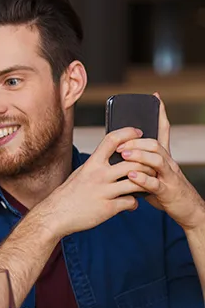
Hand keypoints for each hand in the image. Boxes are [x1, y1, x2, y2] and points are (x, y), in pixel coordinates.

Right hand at [37, 127, 154, 237]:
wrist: (55, 215)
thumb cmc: (68, 194)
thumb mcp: (81, 173)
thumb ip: (97, 165)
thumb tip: (113, 156)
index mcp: (92, 164)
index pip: (112, 140)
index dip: (128, 133)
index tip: (138, 132)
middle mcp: (98, 175)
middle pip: (132, 162)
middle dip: (147, 163)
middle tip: (152, 166)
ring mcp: (104, 192)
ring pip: (137, 182)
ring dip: (146, 183)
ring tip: (147, 185)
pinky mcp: (108, 208)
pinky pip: (131, 202)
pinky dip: (134, 203)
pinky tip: (131, 204)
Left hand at [116, 95, 204, 230]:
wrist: (188, 210)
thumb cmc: (166, 190)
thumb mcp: (154, 173)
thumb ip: (140, 163)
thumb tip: (120, 152)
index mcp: (164, 157)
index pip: (163, 131)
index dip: (160, 114)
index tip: (155, 98)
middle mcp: (169, 163)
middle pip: (155, 144)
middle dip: (136, 141)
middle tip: (118, 144)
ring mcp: (169, 177)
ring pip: (157, 160)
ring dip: (139, 156)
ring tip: (123, 155)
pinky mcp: (168, 192)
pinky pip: (156, 184)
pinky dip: (143, 179)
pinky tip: (131, 176)